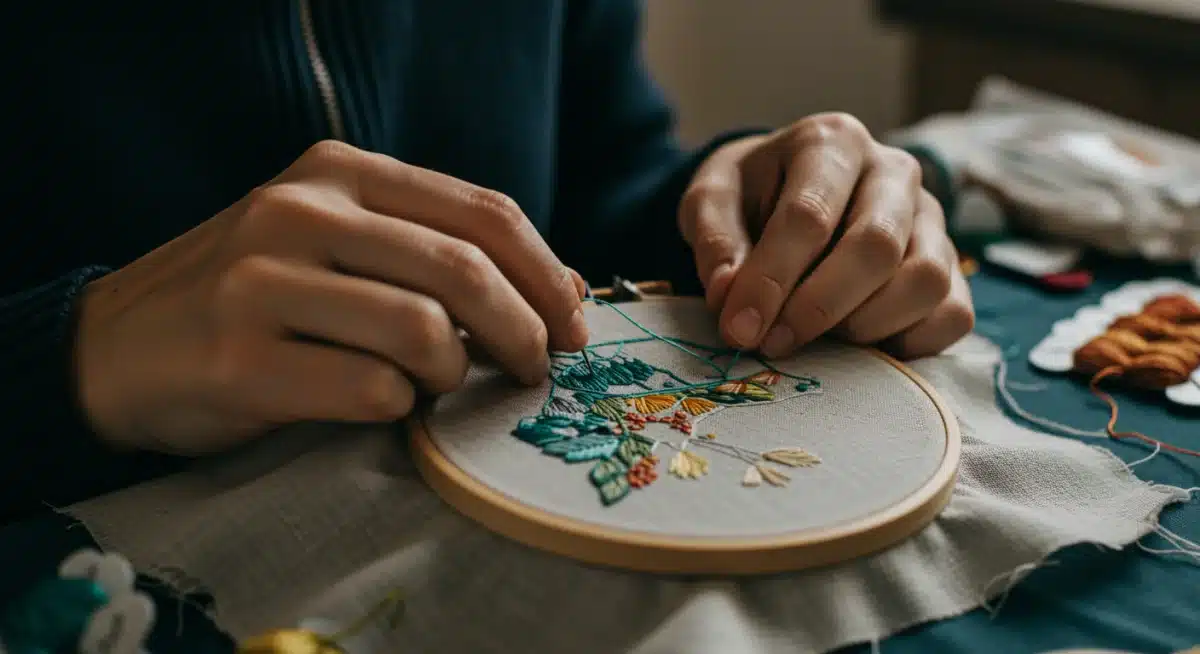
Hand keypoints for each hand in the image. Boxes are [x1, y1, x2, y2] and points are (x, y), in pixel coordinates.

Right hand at [77, 140, 586, 454]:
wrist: (118, 346)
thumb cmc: (254, 297)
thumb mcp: (340, 243)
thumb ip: (436, 251)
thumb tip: (563, 289)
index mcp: (337, 170)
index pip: (483, 212)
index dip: (548, 274)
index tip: (575, 325)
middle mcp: (299, 211)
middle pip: (465, 270)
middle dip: (526, 331)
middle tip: (536, 371)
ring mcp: (263, 283)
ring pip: (424, 331)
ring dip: (455, 372)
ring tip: (440, 384)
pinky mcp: (239, 360)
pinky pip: (371, 390)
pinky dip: (400, 407)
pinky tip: (385, 404)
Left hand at [678, 113, 973, 359]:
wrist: (785, 192)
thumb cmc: (750, 197)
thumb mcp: (712, 202)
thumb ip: (715, 243)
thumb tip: (730, 295)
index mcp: (831, 142)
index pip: (809, 216)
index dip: (771, 279)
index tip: (740, 328)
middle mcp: (893, 172)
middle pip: (876, 247)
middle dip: (819, 307)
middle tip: (775, 342)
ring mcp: (931, 218)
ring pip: (925, 280)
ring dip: (866, 325)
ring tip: (820, 338)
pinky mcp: (952, 265)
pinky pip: (953, 314)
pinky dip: (911, 343)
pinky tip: (864, 346)